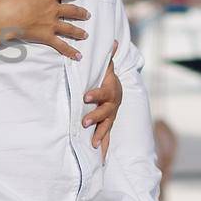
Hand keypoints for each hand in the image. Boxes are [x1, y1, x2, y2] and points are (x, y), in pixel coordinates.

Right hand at [0, 0, 88, 59]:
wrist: (7, 16)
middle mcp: (53, 10)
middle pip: (71, 11)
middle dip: (80, 12)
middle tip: (88, 15)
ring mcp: (51, 25)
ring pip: (69, 28)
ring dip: (78, 31)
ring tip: (85, 34)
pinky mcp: (46, 37)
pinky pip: (60, 45)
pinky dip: (70, 51)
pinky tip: (78, 56)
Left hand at [82, 41, 121, 161]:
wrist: (117, 91)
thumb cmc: (106, 78)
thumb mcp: (106, 67)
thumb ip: (107, 56)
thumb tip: (112, 40)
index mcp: (110, 91)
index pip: (102, 93)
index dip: (95, 94)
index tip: (85, 96)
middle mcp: (112, 106)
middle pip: (104, 112)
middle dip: (94, 117)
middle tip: (83, 122)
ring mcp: (110, 117)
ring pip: (106, 127)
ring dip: (99, 135)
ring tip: (91, 143)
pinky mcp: (107, 126)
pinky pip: (106, 138)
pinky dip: (102, 148)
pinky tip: (99, 160)